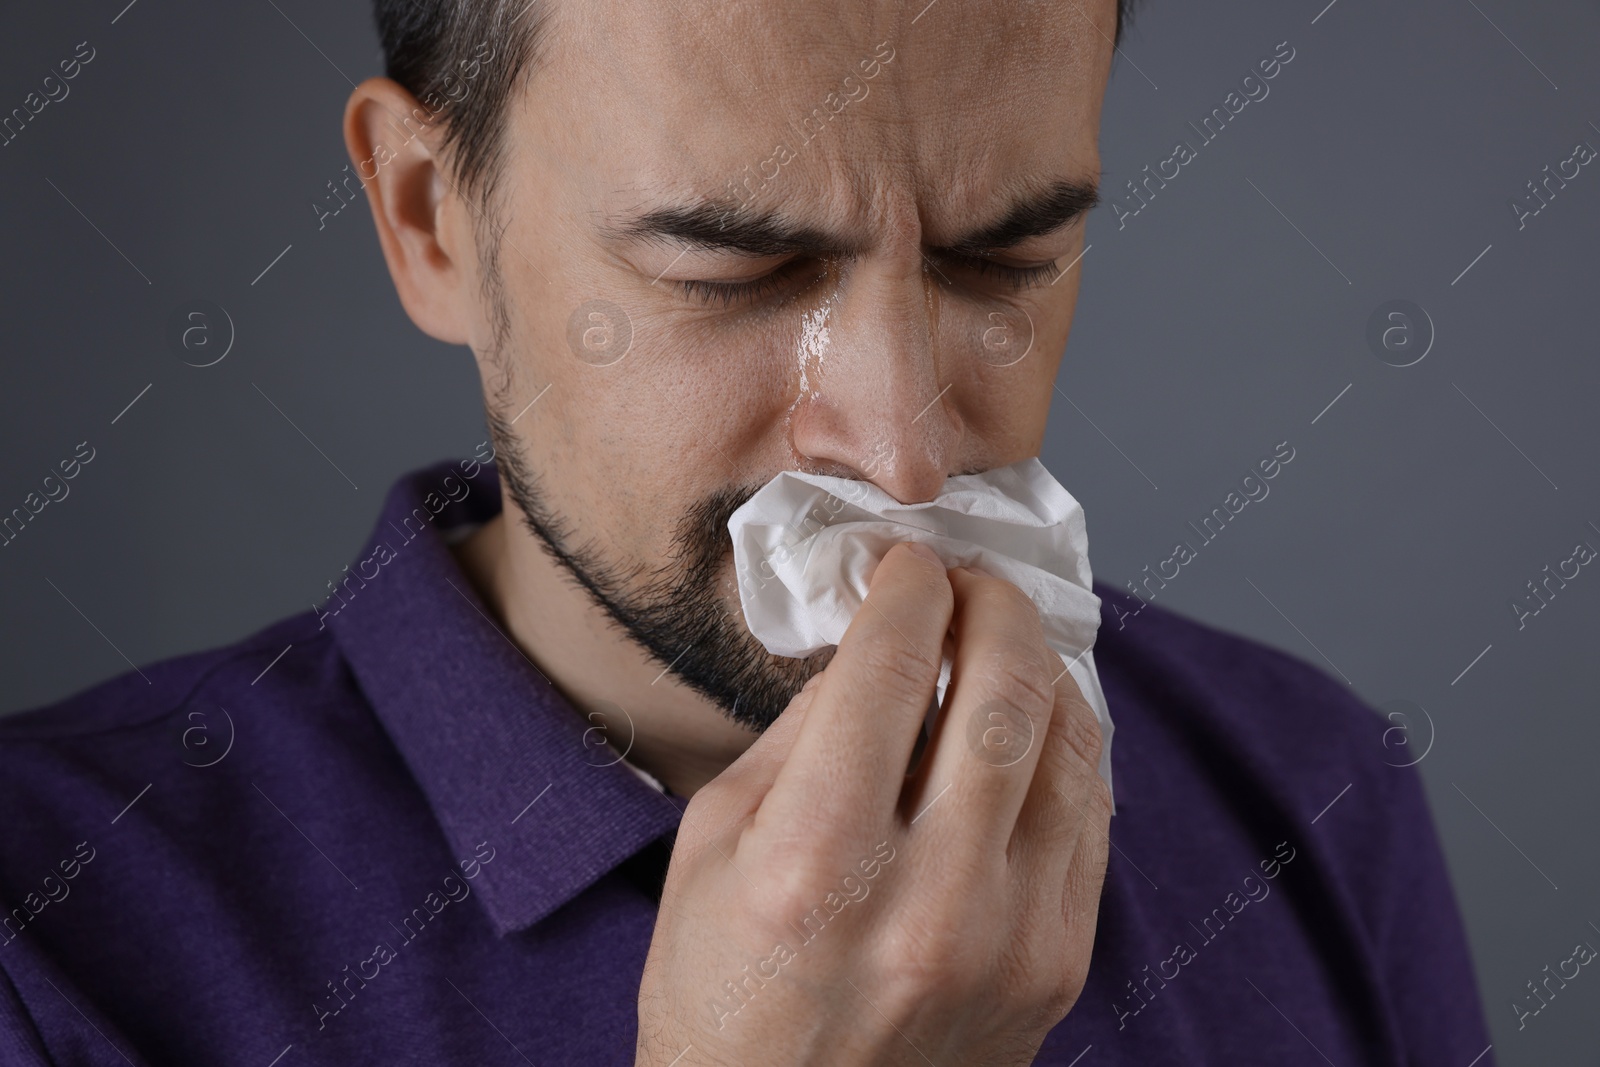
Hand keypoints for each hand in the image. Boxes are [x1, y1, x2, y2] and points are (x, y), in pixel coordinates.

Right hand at [635, 542, 1111, 1065]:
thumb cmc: (722, 991)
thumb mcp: (711, 847)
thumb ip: (799, 734)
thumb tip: (878, 641)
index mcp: (813, 864)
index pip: (891, 668)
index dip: (907, 587)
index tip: (906, 564)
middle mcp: (927, 902)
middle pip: (1004, 689)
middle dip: (992, 604)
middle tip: (968, 584)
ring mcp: (1011, 941)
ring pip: (1068, 744)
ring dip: (1039, 668)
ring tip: (1000, 645)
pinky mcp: (1059, 967)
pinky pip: (1091, 814)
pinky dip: (1066, 745)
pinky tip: (1029, 725)